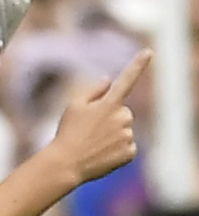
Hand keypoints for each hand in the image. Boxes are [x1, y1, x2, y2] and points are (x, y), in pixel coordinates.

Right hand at [49, 51, 145, 186]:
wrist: (67, 164)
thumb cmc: (67, 133)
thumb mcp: (73, 107)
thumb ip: (92, 90)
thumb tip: (108, 80)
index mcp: (109, 104)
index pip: (126, 80)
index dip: (138, 65)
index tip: (149, 51)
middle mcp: (123, 117)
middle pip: (123, 112)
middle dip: (111, 118)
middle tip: (91, 130)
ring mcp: (128, 135)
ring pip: (125, 130)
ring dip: (113, 135)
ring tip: (94, 144)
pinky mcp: (130, 152)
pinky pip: (127, 147)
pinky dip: (117, 150)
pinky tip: (102, 154)